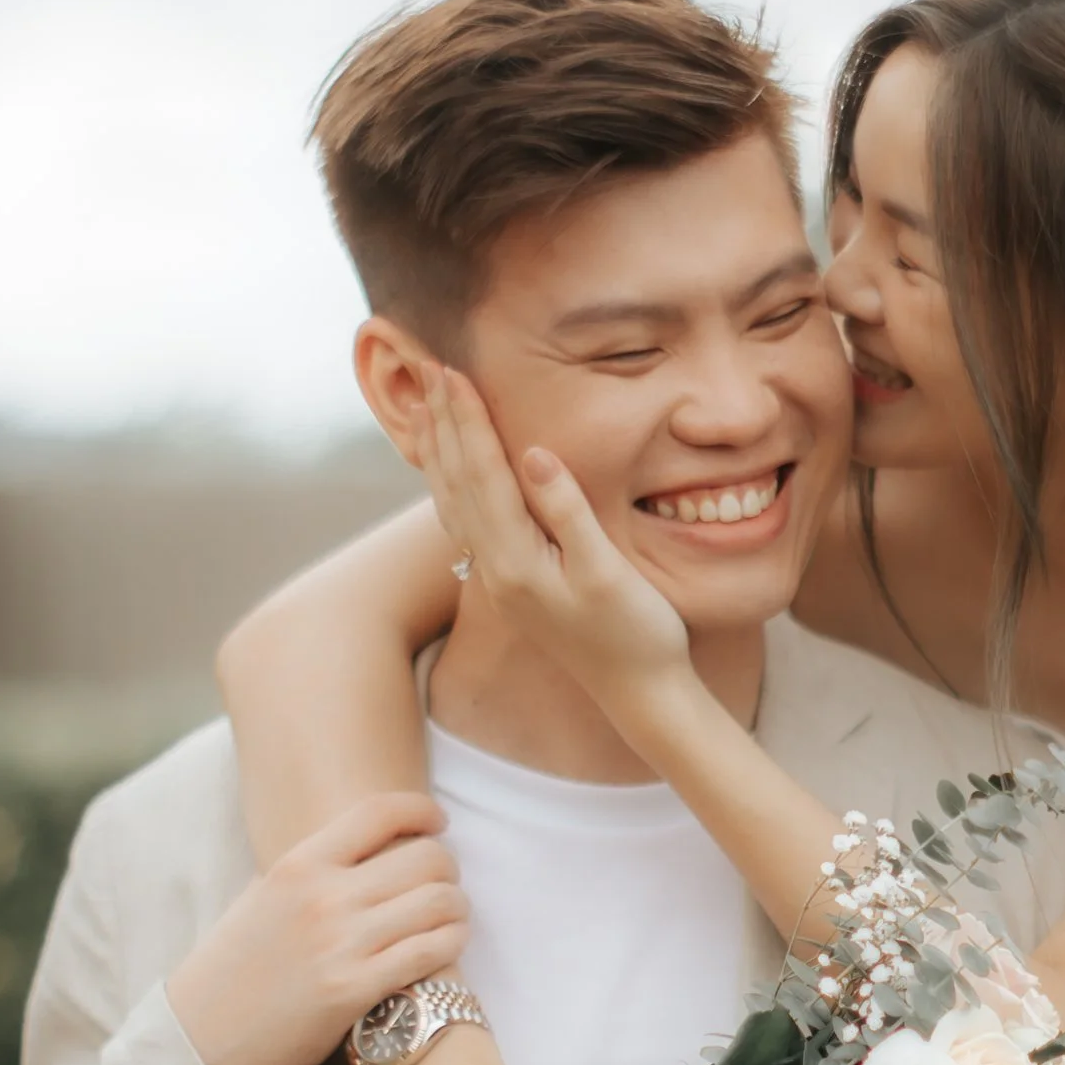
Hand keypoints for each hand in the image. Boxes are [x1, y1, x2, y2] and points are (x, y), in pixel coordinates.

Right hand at [167, 796, 463, 1064]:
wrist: (200, 1040)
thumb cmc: (231, 970)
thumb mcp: (261, 899)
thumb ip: (312, 871)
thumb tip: (367, 848)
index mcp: (297, 865)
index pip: (380, 811)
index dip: (422, 810)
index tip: (438, 822)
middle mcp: (323, 897)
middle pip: (427, 857)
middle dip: (448, 867)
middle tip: (444, 883)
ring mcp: (342, 945)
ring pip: (440, 902)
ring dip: (457, 908)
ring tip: (450, 918)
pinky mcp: (357, 991)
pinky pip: (432, 952)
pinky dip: (451, 943)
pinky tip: (445, 946)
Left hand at [428, 368, 691, 724]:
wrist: (640, 694)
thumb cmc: (637, 634)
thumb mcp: (607, 571)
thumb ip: (568, 512)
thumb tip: (535, 454)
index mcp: (516, 562)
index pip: (483, 476)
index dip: (468, 421)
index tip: (451, 373)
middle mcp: (496, 571)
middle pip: (458, 484)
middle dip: (444, 425)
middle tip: (424, 369)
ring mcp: (500, 581)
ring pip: (455, 505)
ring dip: (439, 453)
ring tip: (424, 408)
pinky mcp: (513, 586)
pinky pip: (468, 524)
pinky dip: (453, 486)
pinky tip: (452, 471)